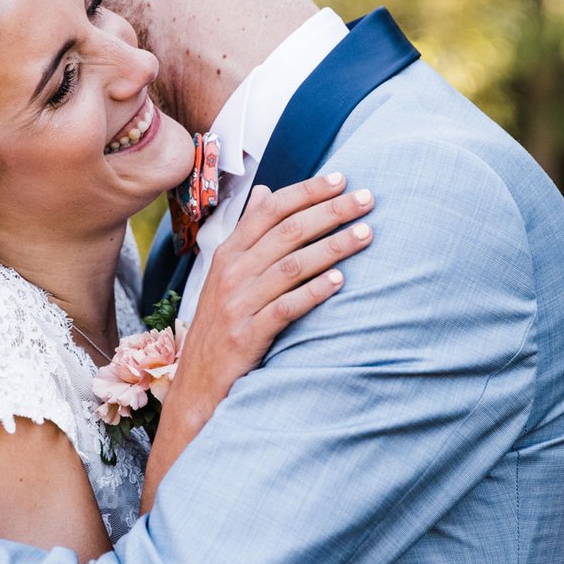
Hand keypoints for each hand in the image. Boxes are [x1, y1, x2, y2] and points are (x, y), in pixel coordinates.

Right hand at [170, 172, 373, 420]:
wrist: (196, 384)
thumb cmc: (220, 324)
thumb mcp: (226, 274)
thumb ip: (248, 233)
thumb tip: (264, 191)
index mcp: (228, 253)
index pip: (270, 210)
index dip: (307, 192)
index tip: (341, 179)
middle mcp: (231, 273)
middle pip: (287, 232)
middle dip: (331, 212)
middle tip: (367, 200)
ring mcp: (238, 304)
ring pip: (291, 265)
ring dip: (332, 247)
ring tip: (366, 234)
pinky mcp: (247, 335)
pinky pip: (285, 307)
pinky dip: (313, 291)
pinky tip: (339, 280)